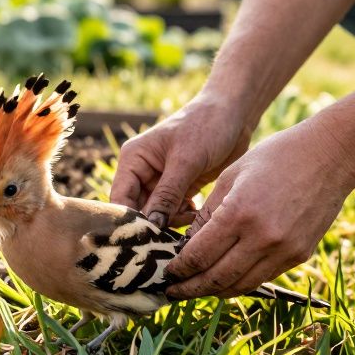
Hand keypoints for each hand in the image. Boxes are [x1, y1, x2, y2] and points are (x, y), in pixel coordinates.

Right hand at [110, 94, 253, 226]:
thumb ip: (167, 194)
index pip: (120, 197)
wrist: (234, 116)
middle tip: (171, 238)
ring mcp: (160, 181)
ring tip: (191, 216)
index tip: (146, 238)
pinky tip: (196, 213)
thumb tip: (152, 225)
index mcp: (133, 159)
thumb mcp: (185, 161)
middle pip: (137, 210)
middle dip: (153, 224)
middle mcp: (142, 172)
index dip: (129, 219)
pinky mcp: (179, 188)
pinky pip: (173, 211)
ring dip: (171, 222)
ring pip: (156, 214)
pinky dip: (183, 217)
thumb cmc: (205, 127)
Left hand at [163, 117, 354, 299]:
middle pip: (217, 278)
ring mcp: (284, 250)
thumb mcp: (230, 177)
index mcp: (238, 214)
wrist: (329, 156)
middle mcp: (262, 238)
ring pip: (241, 285)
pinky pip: (263, 276)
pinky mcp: (300, 255)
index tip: (167, 274)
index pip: (199, 256)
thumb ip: (206, 215)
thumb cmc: (274, 157)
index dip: (179, 269)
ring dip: (216, 291)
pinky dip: (241, 281)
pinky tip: (227, 279)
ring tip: (197, 289)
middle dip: (191, 288)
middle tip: (173, 292)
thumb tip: (185, 246)